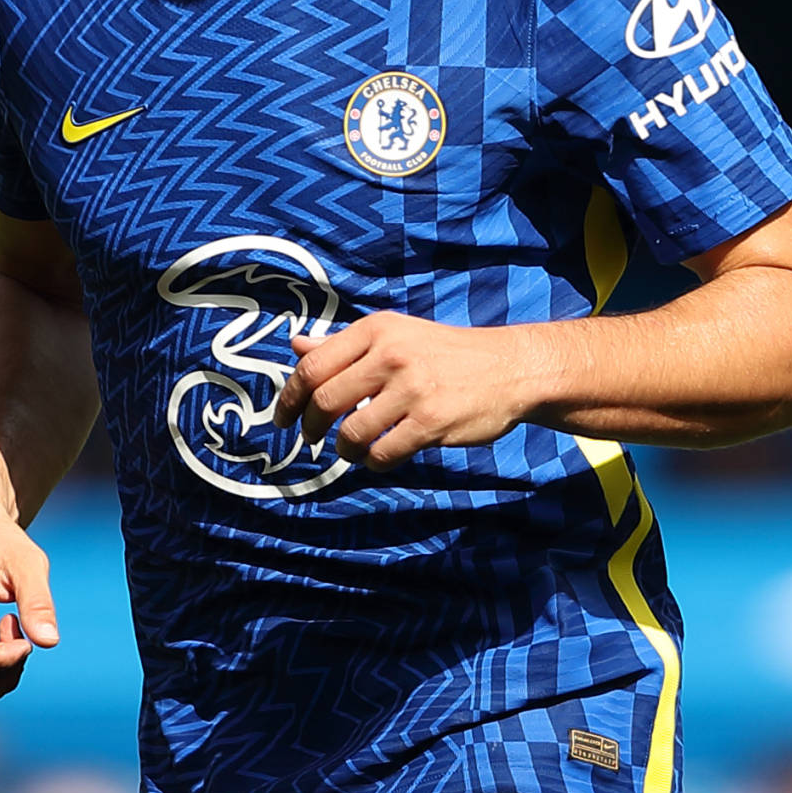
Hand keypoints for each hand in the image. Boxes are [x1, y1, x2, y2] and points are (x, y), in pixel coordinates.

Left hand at [273, 312, 552, 468]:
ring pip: (351, 433)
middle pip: (325, 401)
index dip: (290, 398)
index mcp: (376, 330)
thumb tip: (295, 346)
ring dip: (345, 449)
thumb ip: (344, 345)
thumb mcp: (395, 336)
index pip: (313, 366)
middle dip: (311, 428)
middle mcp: (391, 354)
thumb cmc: (444, 353)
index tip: (283, 419)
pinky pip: (383, 454)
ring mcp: (412, 388)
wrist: (509, 368)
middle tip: (313, 439)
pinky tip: (381, 456)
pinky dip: (375, 462)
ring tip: (353, 450)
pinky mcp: (432, 421)